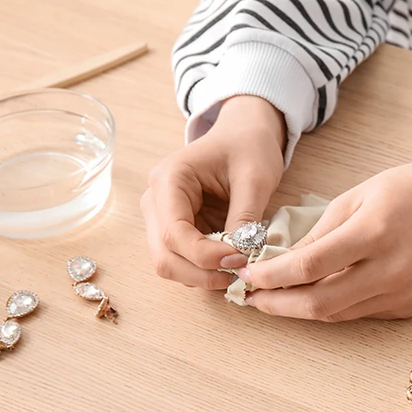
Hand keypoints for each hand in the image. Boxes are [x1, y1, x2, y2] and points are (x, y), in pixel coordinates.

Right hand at [141, 95, 285, 288]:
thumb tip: (240, 258)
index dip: (205, 256)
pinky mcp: (175, 231)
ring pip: (170, 265)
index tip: (240, 260)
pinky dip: (204, 271)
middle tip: (239, 274)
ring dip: (202, 276)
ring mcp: (161, 218)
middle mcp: (156, 201)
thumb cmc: (249, 148)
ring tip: (237, 269)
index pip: (174, 233)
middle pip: (164, 256)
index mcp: (169, 180)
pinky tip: (230, 265)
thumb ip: (245, 218)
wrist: (244, 135)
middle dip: (202, 273)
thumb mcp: (255, 178)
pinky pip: (183, 262)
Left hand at [240, 142, 411, 320]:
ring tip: (271, 298)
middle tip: (250, 298)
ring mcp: (403, 293)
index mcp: (374, 233)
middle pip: (320, 303)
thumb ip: (314, 236)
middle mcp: (392, 269)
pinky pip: (356, 313)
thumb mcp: (352, 199)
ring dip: (298, 309)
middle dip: (278, 305)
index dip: (271, 276)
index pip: (310, 266)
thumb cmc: (402, 191)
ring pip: (336, 314)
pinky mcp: (409, 306)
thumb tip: (275, 264)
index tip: (246, 275)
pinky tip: (310, 294)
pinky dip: (329, 306)